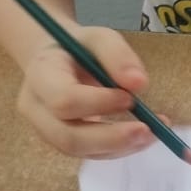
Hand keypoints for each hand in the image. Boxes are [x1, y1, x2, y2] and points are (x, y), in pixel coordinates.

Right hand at [16, 27, 155, 158]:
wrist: (58, 61)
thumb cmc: (79, 48)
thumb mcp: (99, 37)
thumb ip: (118, 55)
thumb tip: (139, 84)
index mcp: (41, 77)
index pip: (63, 100)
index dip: (99, 103)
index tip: (131, 98)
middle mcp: (37, 110)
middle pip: (68, 137)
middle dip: (111, 138)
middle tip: (148, 130)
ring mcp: (47, 131)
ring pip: (81, 151)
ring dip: (120, 147)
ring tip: (153, 133)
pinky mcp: (64, 143)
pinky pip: (91, 153)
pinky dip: (120, 148)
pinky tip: (144, 136)